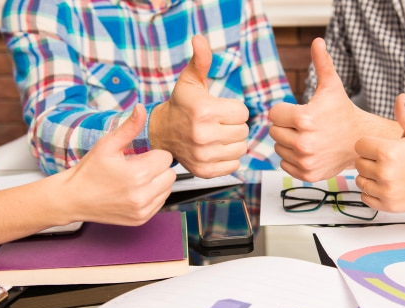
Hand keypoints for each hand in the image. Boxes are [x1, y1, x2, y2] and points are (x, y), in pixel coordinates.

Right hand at [63, 104, 175, 224]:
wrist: (73, 198)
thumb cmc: (89, 171)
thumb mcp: (108, 144)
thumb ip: (129, 127)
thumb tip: (140, 108)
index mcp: (137, 175)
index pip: (166, 158)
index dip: (152, 154)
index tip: (137, 158)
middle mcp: (142, 195)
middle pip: (170, 174)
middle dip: (157, 168)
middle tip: (136, 169)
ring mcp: (142, 210)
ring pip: (168, 188)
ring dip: (156, 182)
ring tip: (134, 181)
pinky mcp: (141, 219)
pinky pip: (160, 202)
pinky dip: (152, 196)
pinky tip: (134, 192)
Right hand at [149, 35, 248, 177]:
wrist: (161, 133)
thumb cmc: (181, 104)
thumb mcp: (190, 80)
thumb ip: (200, 60)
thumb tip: (200, 39)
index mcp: (204, 111)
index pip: (243, 113)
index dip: (234, 109)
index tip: (219, 109)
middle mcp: (203, 135)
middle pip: (243, 131)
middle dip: (234, 125)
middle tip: (218, 123)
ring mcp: (203, 155)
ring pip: (241, 148)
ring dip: (233, 142)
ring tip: (218, 135)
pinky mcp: (204, 171)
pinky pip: (234, 165)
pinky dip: (229, 158)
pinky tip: (216, 149)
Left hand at [269, 38, 366, 181]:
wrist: (360, 139)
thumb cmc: (343, 111)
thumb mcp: (332, 86)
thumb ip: (322, 63)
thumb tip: (317, 41)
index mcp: (305, 119)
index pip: (273, 114)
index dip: (284, 110)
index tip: (299, 111)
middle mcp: (303, 142)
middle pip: (274, 132)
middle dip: (286, 126)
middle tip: (304, 125)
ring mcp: (305, 160)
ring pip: (278, 148)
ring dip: (288, 142)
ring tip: (307, 137)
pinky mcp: (307, 174)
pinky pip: (284, 164)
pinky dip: (292, 158)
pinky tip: (308, 150)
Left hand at [354, 94, 404, 212]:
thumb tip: (401, 98)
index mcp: (388, 152)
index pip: (359, 145)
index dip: (369, 144)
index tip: (382, 146)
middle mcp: (385, 173)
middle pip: (358, 163)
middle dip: (369, 160)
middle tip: (388, 160)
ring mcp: (386, 191)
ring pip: (360, 181)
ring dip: (370, 177)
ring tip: (389, 172)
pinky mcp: (388, 206)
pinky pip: (366, 197)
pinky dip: (372, 192)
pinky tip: (387, 185)